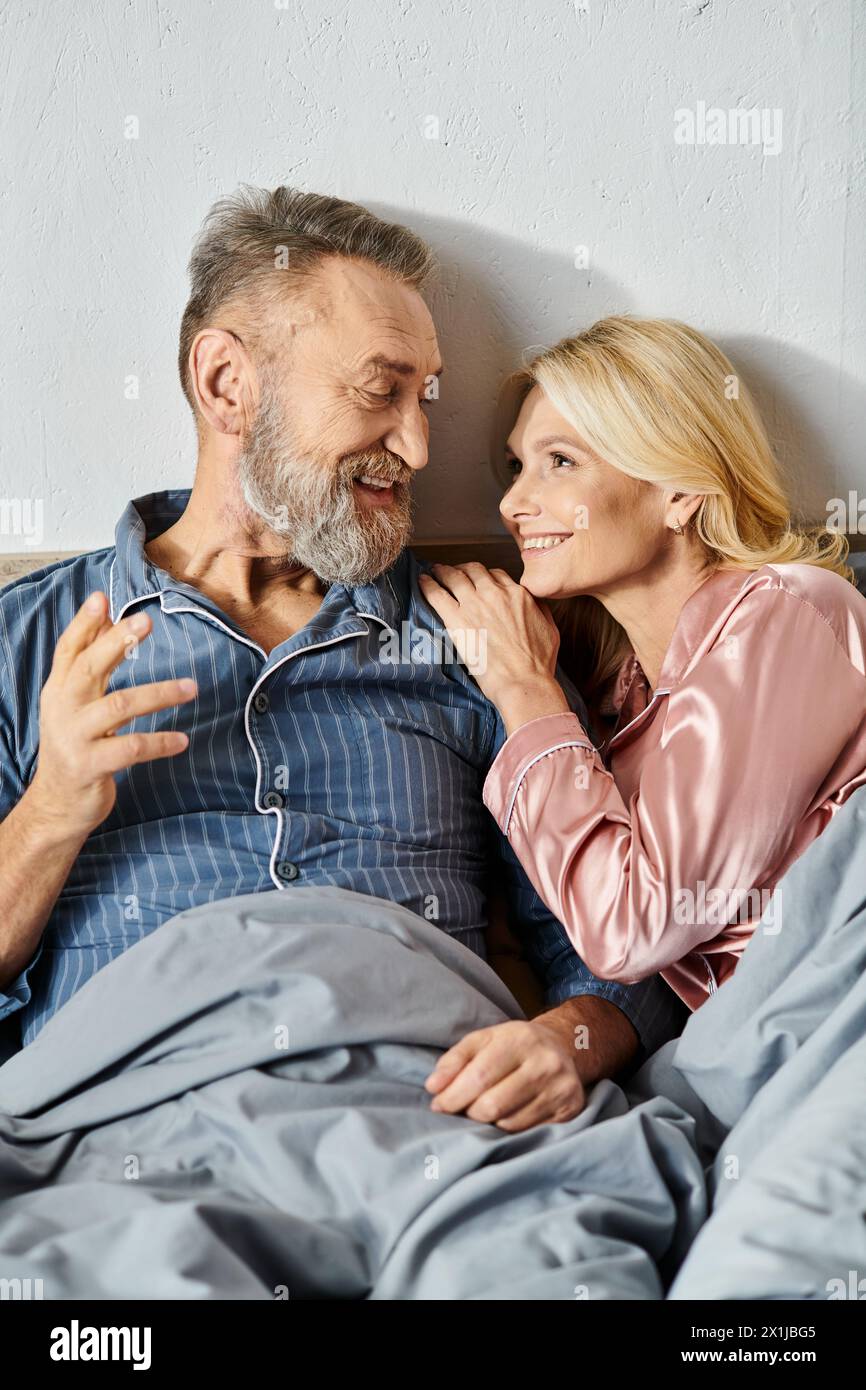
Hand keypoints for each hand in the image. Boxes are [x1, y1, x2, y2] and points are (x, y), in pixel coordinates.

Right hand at [28, 591, 196, 841]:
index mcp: (58, 690)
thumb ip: (89, 662)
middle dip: (117, 642)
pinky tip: (182, 740)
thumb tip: (105, 614)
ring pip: (120, 706)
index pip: (68, 649)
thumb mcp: (74, 703)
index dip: (84, 623)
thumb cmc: (74, 747)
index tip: (103, 598)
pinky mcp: (91, 766)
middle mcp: (63, 709)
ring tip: (191, 688)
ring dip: (159, 694)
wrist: (56, 805)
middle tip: (145, 622)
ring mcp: (75, 738)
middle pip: (90, 668)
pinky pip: (132, 748)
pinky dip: (160, 742)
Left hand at [418, 562, 569, 730]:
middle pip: (474, 570)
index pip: (497, 575)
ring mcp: (474, 604)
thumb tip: (535, 603)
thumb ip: (540, 610)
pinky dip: (427, 585)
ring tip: (435, 570)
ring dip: (443, 571)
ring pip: (454, 576)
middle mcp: (495, 594)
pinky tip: (422, 581)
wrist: (524, 680)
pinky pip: (437, 594)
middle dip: (463, 569)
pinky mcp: (457, 620)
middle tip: (455, 572)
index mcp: (518, 595)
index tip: (478, 580)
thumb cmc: (538, 663)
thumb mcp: (550, 629)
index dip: (485, 576)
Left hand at [424, 1017, 586, 1131]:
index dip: (453, 1096)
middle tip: (462, 1109)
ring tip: (485, 1110)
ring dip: (488, 1123)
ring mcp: (561, 1088)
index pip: (479, 1076)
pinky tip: (506, 1115)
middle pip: (493, 1105)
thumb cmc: (513, 1046)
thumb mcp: (483, 1040)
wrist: (562, 1048)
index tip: (438, 1106)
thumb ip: (454, 1060)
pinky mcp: (571, 1109)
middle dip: (469, 1112)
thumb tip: (433, 1087)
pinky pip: (527, 1132)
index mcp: (520, 1039)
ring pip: (509, 1123)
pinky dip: (509, 1129)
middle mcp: (546, 1063)